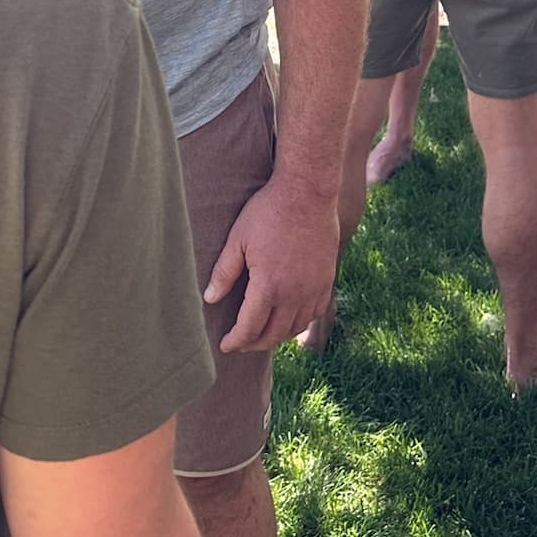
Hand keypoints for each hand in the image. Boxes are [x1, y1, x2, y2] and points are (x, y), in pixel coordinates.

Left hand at [204, 174, 339, 351]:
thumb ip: (224, 272)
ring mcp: (314, 288)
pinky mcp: (327, 279)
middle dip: (254, 344)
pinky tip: (289, 319)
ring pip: (296, 328)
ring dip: (277, 336)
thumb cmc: (268, 211)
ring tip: (262, 334)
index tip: (225, 345)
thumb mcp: (238, 238)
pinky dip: (300, 323)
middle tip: (241, 343)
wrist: (308, 191)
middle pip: (273, 334)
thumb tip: (209, 299)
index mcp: (269, 285)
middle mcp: (294, 293)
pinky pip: (315, 313)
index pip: (250, 328)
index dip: (236, 341)